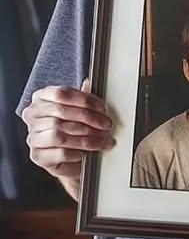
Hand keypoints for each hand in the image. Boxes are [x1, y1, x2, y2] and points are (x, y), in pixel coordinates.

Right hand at [21, 79, 114, 194]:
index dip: (85, 100)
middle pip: (62, 113)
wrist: (65, 156)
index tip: (102, 108)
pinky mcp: (37, 156)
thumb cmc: (71, 127)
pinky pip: (60, 153)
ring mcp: (33, 136)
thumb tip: (89, 83)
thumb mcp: (78, 108)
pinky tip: (88, 152)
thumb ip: (82, 96)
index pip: (61, 93)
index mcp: (41, 97)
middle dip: (90, 119)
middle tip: (106, 125)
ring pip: (60, 134)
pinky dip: (78, 152)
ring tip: (103, 139)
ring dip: (87, 138)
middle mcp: (32, 115)